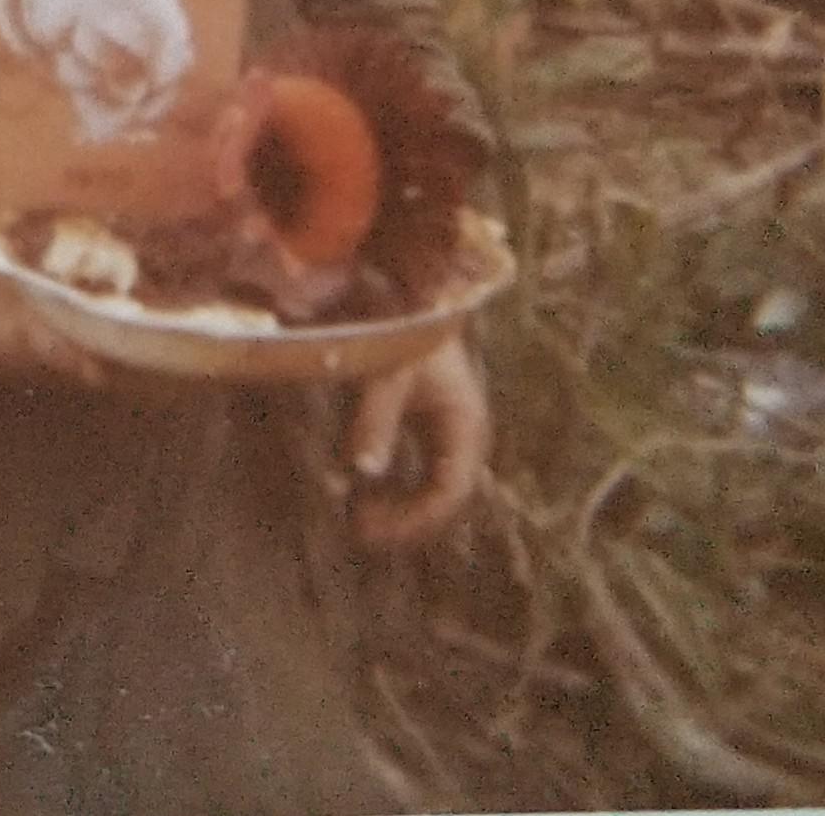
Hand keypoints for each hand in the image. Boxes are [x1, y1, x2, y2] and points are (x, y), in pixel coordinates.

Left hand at [342, 334, 490, 547]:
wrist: (411, 294)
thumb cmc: (404, 331)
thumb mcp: (388, 376)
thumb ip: (375, 421)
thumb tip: (362, 472)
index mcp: (466, 426)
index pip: (450, 492)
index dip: (414, 519)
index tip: (372, 529)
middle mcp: (464, 436)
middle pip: (443, 499)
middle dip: (405, 520)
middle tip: (359, 529)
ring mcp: (449, 434)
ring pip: (432, 490)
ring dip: (400, 508)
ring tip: (358, 516)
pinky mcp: (430, 428)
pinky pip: (419, 473)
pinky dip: (395, 488)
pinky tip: (364, 493)